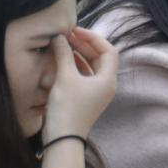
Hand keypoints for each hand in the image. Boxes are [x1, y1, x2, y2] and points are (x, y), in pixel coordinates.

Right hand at [42, 28, 117, 142]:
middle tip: (66, 34)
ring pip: (91, 65)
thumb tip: (58, 36)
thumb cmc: (68, 106)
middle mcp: (105, 84)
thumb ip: (63, 53)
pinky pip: (84, 73)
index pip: (108, 51)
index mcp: (107, 80)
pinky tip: (62, 58)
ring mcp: (96, 91)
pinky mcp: (85, 95)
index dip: (93, 38)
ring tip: (63, 43)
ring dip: (79, 52)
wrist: (63, 136)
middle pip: (100, 57)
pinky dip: (75, 63)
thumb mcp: (65, 77)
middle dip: (84, 44)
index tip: (74, 31)